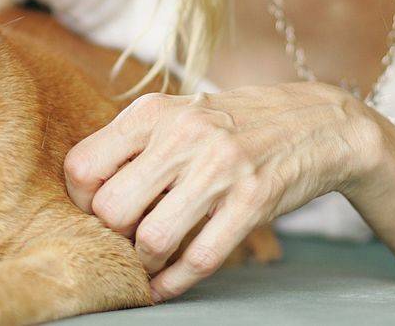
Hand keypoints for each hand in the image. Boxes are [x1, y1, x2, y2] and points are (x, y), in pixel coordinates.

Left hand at [63, 83, 387, 301]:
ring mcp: (220, 169)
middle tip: (125, 237)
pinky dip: (174, 283)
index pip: (83, 166)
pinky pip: (199, 259)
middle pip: (111, 209)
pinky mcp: (253, 202)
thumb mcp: (179, 112)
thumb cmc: (234, 123)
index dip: (80, 200)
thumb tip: (84, 190)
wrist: (314, 122)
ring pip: (152, 240)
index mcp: (154, 110)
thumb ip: (135, 142)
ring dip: (145, 261)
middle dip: (112, 235)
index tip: (95, 210)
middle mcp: (183, 135)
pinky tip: (167, 284)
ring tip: (149, 259)